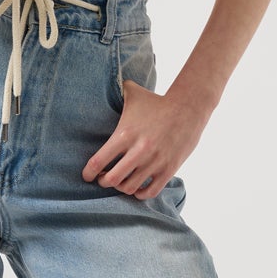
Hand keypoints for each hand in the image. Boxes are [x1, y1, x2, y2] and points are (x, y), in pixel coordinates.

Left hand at [82, 81, 203, 200]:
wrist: (189, 108)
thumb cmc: (157, 102)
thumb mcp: (133, 94)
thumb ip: (115, 91)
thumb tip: (104, 83)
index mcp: (125, 134)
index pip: (98, 161)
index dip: (88, 173)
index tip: (87, 175)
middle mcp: (139, 150)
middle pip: (112, 180)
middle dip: (104, 182)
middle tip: (103, 179)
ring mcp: (155, 162)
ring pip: (130, 188)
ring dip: (122, 188)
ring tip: (121, 182)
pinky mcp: (169, 169)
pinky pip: (150, 192)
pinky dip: (140, 194)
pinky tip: (138, 188)